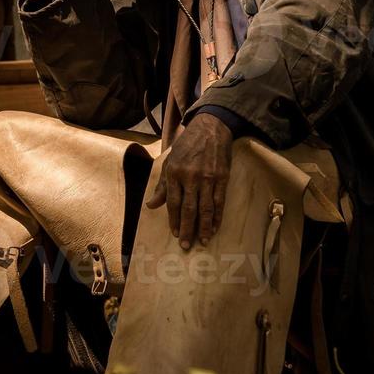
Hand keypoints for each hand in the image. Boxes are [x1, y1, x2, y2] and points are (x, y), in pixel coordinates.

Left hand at [146, 113, 233, 249]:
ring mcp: (207, 178)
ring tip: (202, 241)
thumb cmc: (187, 145)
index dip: (173, 219)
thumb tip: (151, 205)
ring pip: (205, 208)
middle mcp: (190, 177)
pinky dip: (217, 216)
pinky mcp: (222, 178)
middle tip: (186, 245)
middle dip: (187, 228)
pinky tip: (214, 227)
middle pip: (188, 208)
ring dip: (203, 226)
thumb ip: (162, 184)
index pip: (173, 202)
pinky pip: (219, 202)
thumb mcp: (169, 160)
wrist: (210, 128)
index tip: (175, 233)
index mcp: (174, 172)